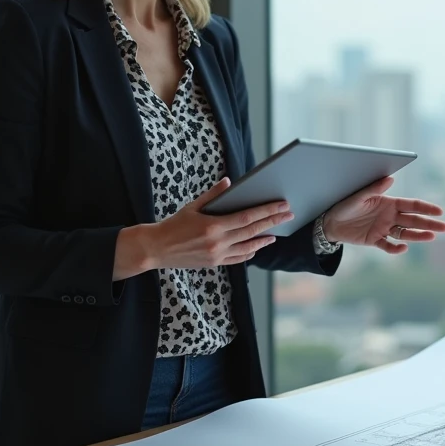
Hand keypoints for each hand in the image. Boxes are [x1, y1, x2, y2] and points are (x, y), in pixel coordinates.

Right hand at [139, 177, 293, 270]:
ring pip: (248, 247)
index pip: (247, 217)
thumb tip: (229, 182)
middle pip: (252, 231)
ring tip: (276, 233)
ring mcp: (217, 255)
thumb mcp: (192, 206)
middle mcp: (218, 242)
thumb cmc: (173, 225)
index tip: (282, 206)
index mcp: (213, 226)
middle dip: (273, 222)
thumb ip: (213, 195)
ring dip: (264, 239)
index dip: (267, 211)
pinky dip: (249, 251)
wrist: (156, 248)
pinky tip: (257, 245)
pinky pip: (238, 258)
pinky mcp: (214, 263)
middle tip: (288, 215)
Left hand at [321, 176, 444, 253]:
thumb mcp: (359, 196)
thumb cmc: (346, 205)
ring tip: (431, 237)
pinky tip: (403, 248)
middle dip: (429, 223)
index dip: (426, 208)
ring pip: (405, 233)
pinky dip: (396, 249)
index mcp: (390, 203)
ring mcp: (384, 229)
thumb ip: (375, 189)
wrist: (331, 221)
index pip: (412, 206)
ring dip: (418, 235)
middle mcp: (390, 216)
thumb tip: (391, 179)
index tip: (439, 212)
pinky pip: (388, 246)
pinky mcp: (376, 241)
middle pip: (414, 220)